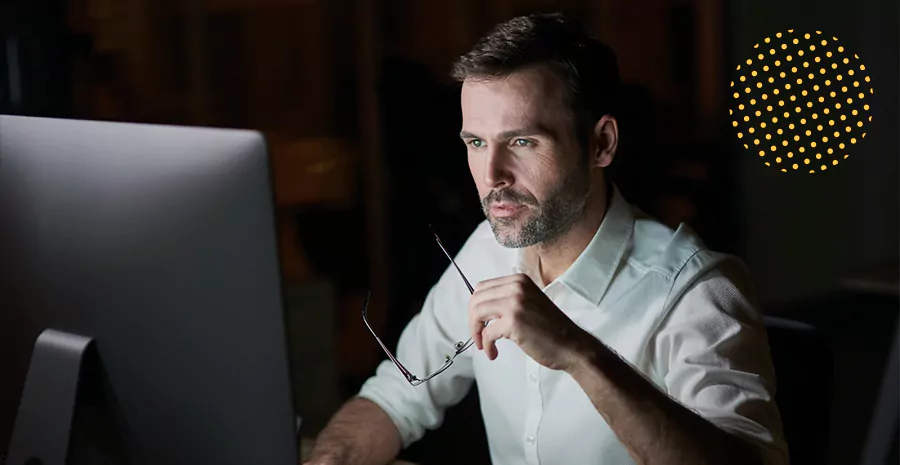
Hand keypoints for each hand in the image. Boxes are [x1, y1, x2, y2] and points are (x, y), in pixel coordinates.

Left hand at [468, 273, 584, 370]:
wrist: (572, 345)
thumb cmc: (552, 329)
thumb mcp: (529, 302)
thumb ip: (509, 299)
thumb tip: (482, 308)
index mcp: (519, 280)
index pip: (482, 287)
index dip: (476, 307)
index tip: (479, 321)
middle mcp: (516, 287)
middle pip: (476, 299)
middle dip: (473, 320)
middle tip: (478, 335)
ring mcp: (515, 303)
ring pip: (477, 313)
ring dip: (476, 332)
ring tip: (483, 344)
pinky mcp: (513, 322)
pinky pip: (487, 333)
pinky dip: (487, 345)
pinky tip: (493, 352)